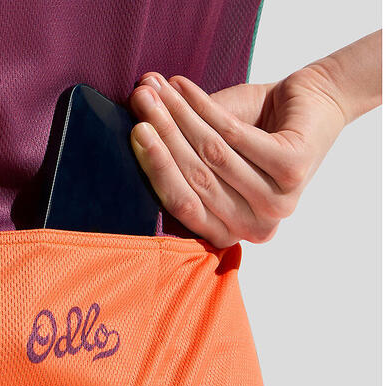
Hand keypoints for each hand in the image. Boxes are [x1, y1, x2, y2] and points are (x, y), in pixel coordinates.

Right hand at [126, 64, 347, 246]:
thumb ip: (180, 151)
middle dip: (162, 138)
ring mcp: (276, 203)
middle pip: (194, 181)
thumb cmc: (260, 129)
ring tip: (154, 93)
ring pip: (211, 157)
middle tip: (139, 106)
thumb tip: (135, 125)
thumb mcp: (213, 148)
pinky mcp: (293, 170)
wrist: (317, 102)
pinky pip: (234, 137)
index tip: (133, 132)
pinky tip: (183, 88)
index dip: (155, 168)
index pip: (181, 206)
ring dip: (177, 119)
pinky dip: (204, 108)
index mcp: (230, 232)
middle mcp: (254, 227)